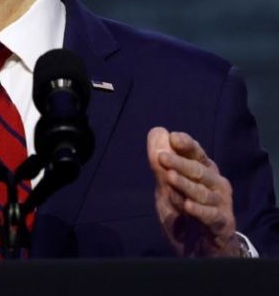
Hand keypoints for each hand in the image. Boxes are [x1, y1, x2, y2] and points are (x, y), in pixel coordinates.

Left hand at [147, 127, 239, 256]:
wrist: (200, 249)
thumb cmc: (184, 214)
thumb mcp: (167, 189)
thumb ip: (160, 165)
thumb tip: (157, 131)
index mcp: (204, 172)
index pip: (197, 154)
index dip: (186, 145)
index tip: (173, 137)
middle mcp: (216, 185)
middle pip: (199, 171)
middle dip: (180, 163)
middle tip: (162, 157)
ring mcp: (221, 205)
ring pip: (203, 192)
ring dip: (186, 185)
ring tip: (170, 178)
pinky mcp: (222, 225)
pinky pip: (211, 215)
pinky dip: (200, 210)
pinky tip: (188, 205)